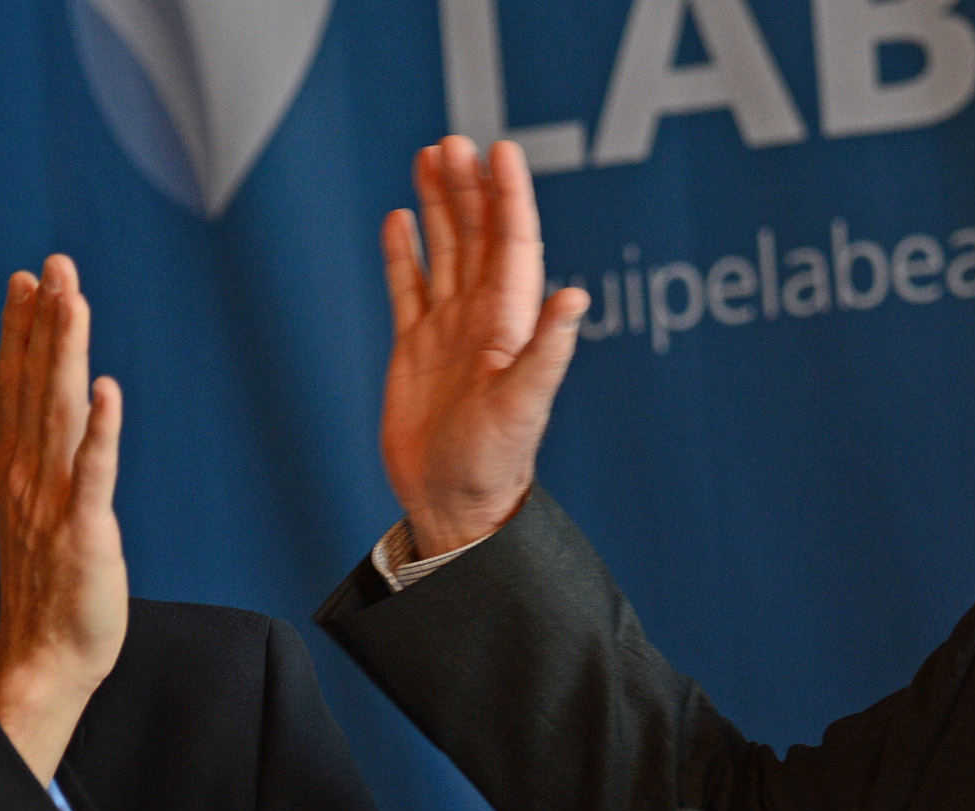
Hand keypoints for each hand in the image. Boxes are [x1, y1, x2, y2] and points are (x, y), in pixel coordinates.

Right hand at [0, 254, 128, 784]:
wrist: (45, 658)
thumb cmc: (51, 594)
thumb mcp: (39, 520)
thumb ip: (41, 472)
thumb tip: (50, 433)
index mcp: (21, 472)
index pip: (17, 389)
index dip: (22, 333)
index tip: (25, 280)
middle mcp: (32, 477)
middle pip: (36, 386)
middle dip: (44, 322)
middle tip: (51, 264)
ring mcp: (55, 502)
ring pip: (61, 414)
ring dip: (66, 354)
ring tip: (72, 299)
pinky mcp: (84, 531)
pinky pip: (93, 475)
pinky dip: (101, 432)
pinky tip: (107, 391)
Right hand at [380, 137, 589, 557]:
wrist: (453, 505)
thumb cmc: (494, 464)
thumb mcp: (522, 407)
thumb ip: (547, 352)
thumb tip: (575, 298)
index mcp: (508, 324)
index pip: (511, 244)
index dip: (508, 197)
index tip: (500, 150)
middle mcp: (480, 321)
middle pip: (475, 237)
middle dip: (467, 188)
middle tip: (452, 141)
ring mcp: (446, 334)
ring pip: (443, 253)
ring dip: (439, 206)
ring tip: (429, 158)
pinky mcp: (414, 352)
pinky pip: (408, 290)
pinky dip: (403, 255)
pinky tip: (400, 220)